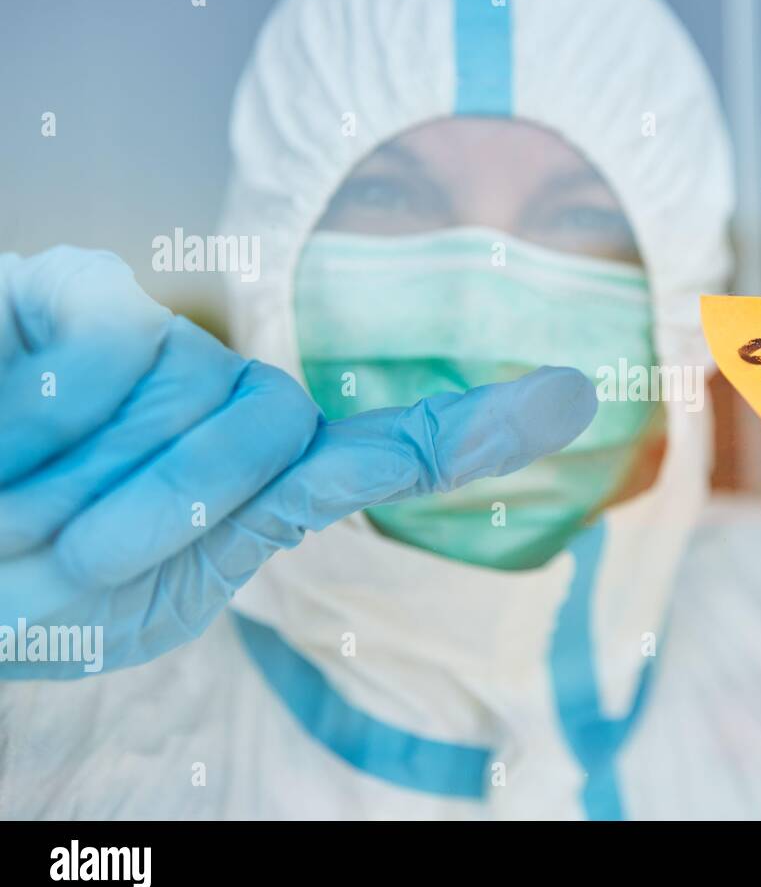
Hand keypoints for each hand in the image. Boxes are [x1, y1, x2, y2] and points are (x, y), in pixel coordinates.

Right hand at [0, 247, 595, 678]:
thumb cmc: (25, 590)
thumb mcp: (155, 591)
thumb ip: (266, 516)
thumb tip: (369, 451)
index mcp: (257, 482)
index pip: (386, 449)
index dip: (478, 426)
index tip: (578, 396)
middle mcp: (226, 402)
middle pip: (286, 431)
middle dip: (174, 511)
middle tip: (76, 551)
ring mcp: (163, 344)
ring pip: (204, 397)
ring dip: (100, 486)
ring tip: (27, 507)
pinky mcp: (81, 294)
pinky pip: (116, 341)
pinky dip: (52, 412)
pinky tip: (6, 435)